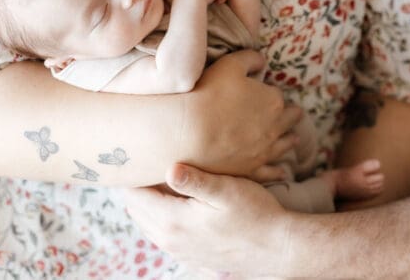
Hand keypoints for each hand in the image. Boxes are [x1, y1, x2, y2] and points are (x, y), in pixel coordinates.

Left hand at [124, 164, 289, 275]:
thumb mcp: (227, 191)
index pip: (135, 195)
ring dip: (149, 203)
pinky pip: (163, 236)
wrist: (277, 248)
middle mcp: (170, 240)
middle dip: (138, 186)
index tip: (135, 153)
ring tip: (157, 178)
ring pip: (148, 224)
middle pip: (137, 210)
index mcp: (173, 221)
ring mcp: (180, 251)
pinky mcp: (191, 257)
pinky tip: (175, 205)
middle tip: (143, 161)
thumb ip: (195, 181)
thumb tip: (168, 167)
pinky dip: (161, 220)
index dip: (132, 173)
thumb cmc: (256, 214)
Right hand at [179, 50, 302, 181]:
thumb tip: (262, 62)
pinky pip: (270, 173)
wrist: (188, 132)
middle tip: (295, 113)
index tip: (262, 93)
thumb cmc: (208, 93)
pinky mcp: (250, 170)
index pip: (276, 94)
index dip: (268, 92)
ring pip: (284, 144)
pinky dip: (278, 172)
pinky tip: (283, 173)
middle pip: (288, 119)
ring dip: (290, 140)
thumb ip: (251, 58)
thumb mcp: (230, 64)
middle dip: (291, 115)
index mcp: (273, 101)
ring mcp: (263, 151)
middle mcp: (274, 127)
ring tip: (295, 139)